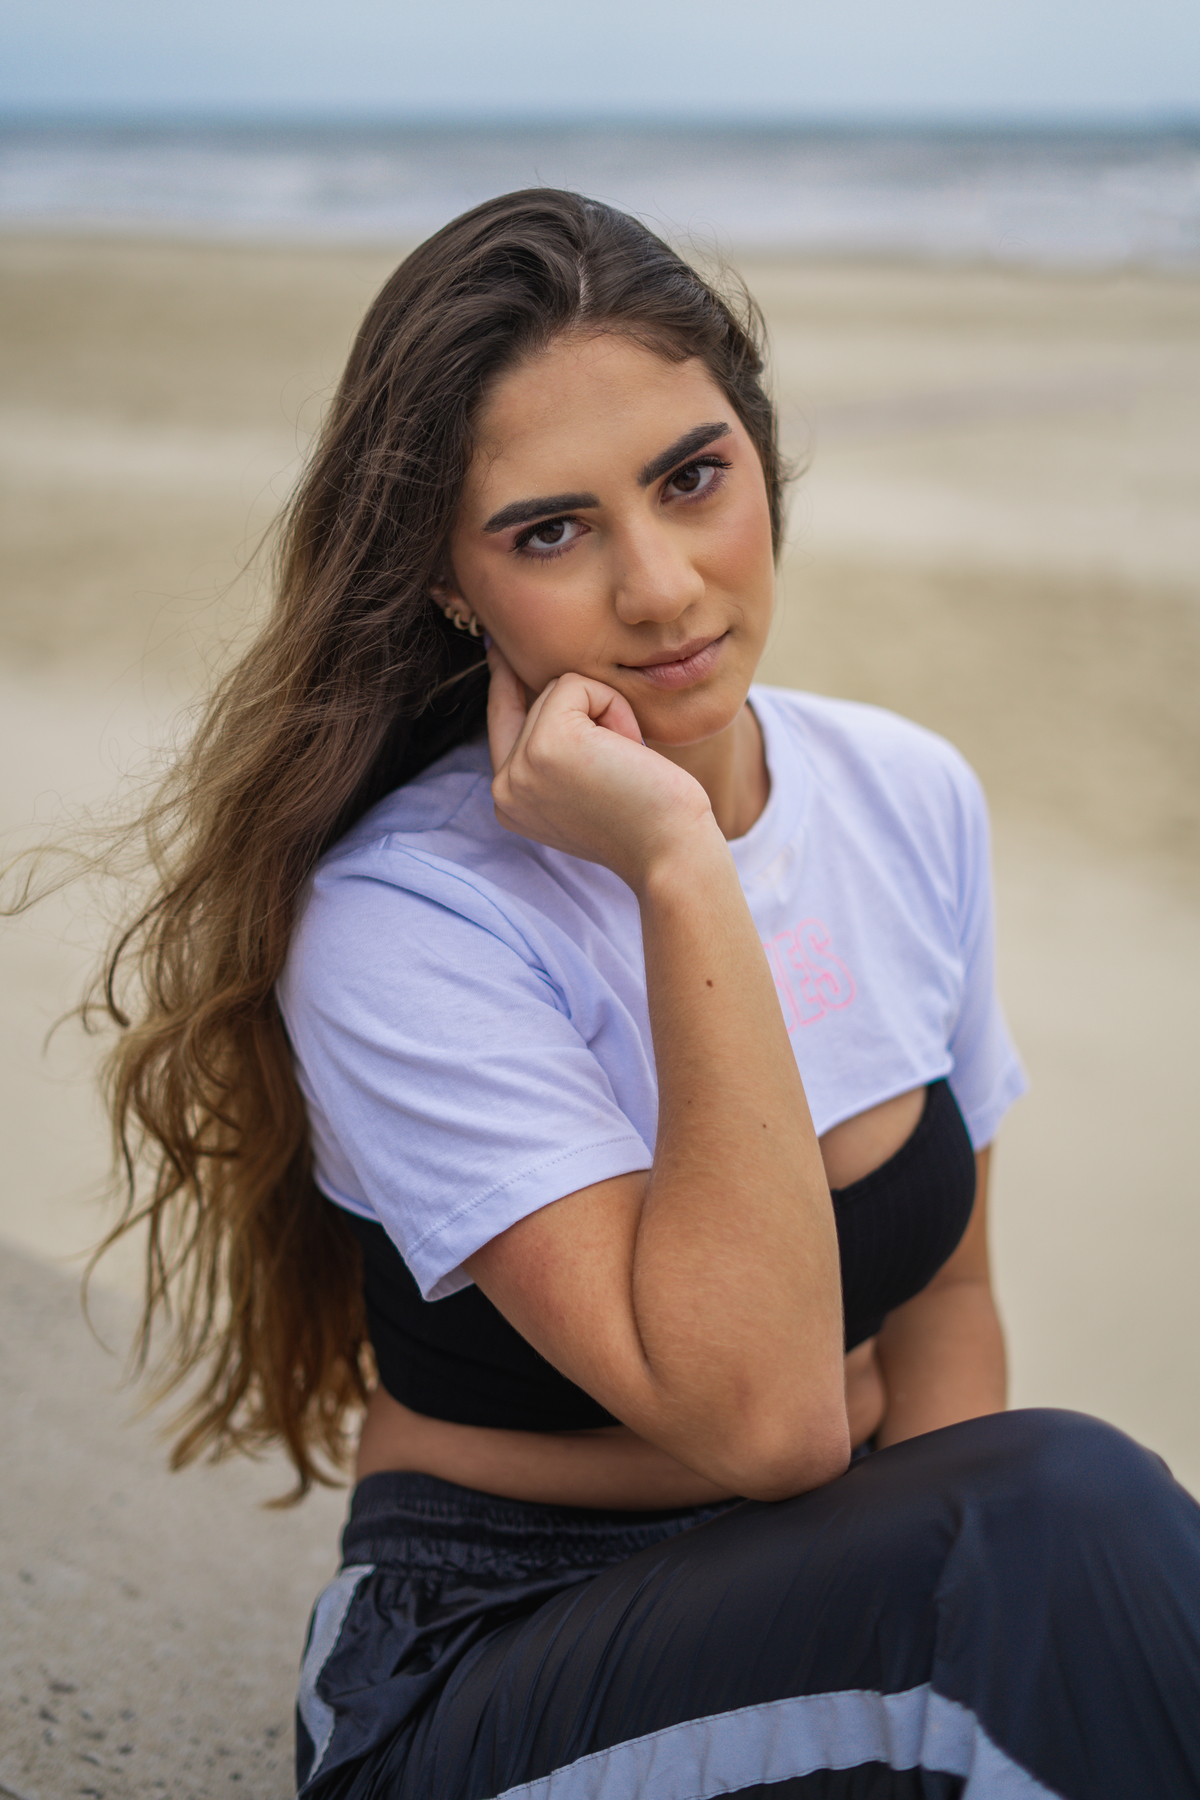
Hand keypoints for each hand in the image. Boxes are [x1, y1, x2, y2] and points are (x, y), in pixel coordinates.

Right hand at [486, 644, 714, 890]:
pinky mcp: (547, 744)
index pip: (501, 723)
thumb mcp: (586, 786)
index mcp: (510, 801)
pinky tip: (628, 750)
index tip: (497, 648)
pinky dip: (614, 708)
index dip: (504, 683)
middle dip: (591, 715)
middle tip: (623, 766)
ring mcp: (520, 767)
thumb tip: (552, 684)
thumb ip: (556, 752)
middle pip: (537, 699)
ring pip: (558, 688)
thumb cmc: (649, 819)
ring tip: (626, 762)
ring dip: (607, 712)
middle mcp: (503, 788)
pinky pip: (578, 685)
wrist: (672, 851)